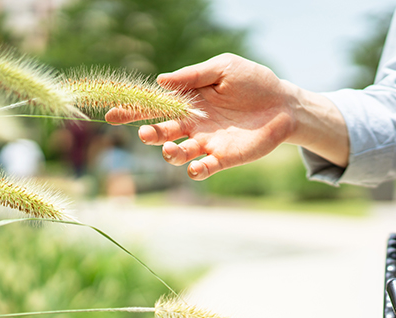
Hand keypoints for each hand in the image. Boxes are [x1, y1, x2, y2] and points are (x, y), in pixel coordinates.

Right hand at [105, 53, 348, 179]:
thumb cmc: (253, 82)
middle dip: (150, 134)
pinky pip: (203, 169)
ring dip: (171, 153)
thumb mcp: (223, 69)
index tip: (112, 115)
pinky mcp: (224, 158)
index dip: (132, 111)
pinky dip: (196, 171)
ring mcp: (207, 144)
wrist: (283, 103)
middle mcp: (193, 125)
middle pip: (161, 133)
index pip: (155, 107)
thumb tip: (161, 81)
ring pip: (178, 154)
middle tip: (145, 133)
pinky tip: (195, 167)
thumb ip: (193, 76)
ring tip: (174, 148)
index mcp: (188, 102)